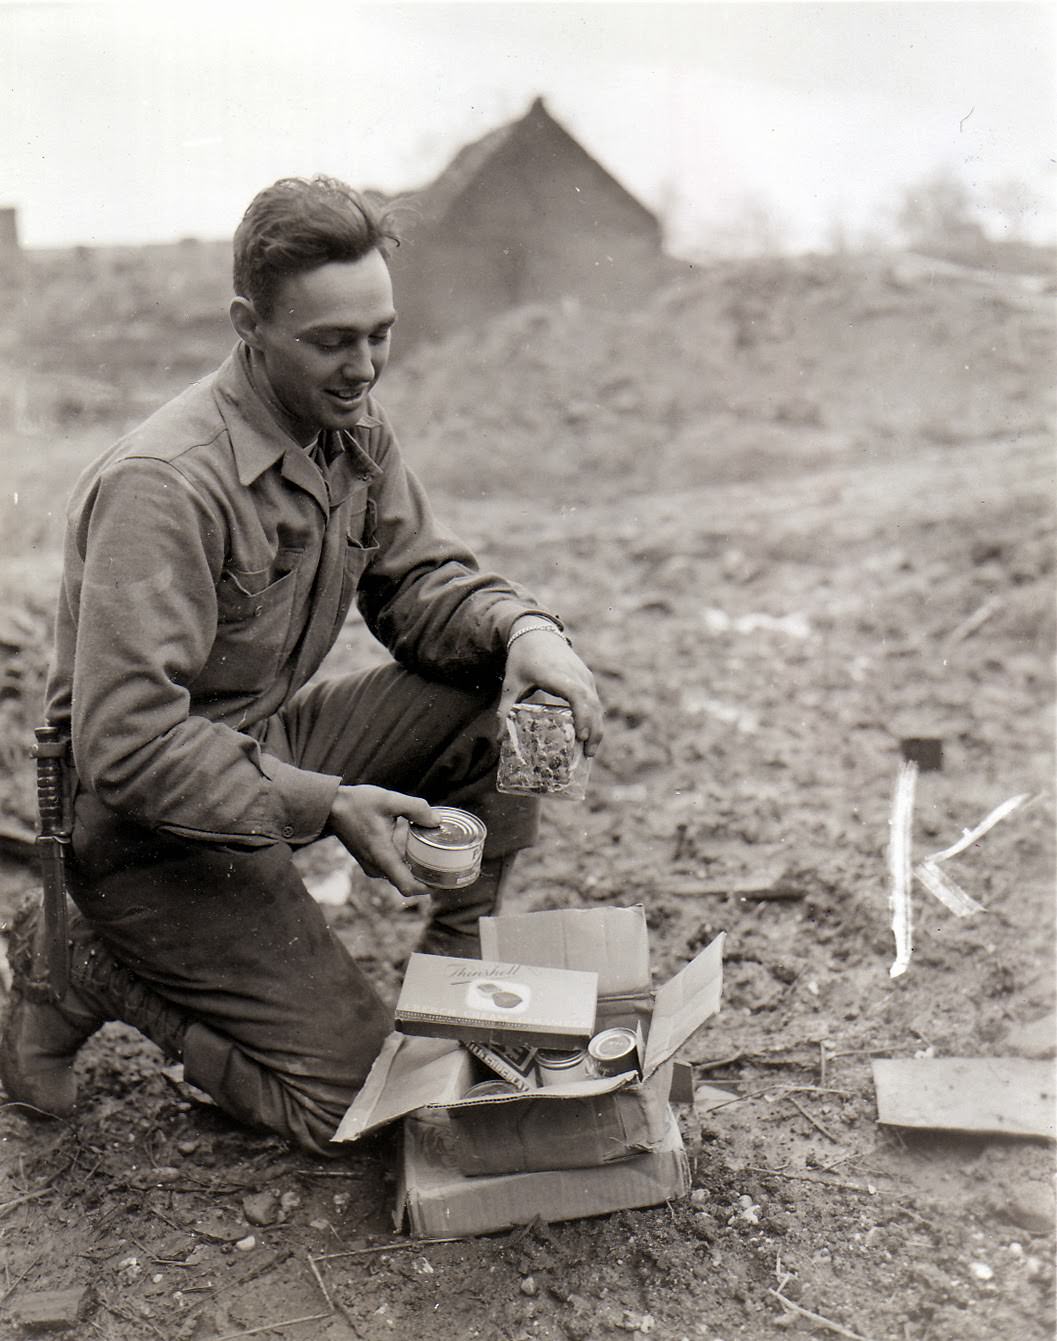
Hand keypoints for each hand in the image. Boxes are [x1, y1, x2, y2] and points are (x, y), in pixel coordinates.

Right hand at [327, 784, 440, 897]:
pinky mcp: (371, 863)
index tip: (443, 879)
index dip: (428, 887)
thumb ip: (415, 808)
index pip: (407, 886)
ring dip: (416, 869)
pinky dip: (406, 864)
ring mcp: (372, 867)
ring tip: (434, 854)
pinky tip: (416, 849)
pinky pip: (392, 870)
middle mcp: (376, 867)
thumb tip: (437, 821)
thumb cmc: (358, 803)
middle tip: (446, 863)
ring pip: (400, 876)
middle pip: (407, 883)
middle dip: (426, 877)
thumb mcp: (389, 800)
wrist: (332, 808)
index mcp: (382, 856)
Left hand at [497, 622, 604, 756]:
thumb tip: (500, 739)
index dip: (582, 715)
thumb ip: (505, 710)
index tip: (581, 736)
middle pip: (592, 704)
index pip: (577, 695)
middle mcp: (575, 674)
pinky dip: (594, 718)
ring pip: (597, 703)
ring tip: (589, 752)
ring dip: (596, 727)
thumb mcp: (511, 684)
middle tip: (587, 755)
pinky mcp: (587, 679)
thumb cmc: (522, 659)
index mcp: (557, 674)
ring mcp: (584, 676)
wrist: (536, 632)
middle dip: (593, 730)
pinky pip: (595, 700)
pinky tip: (589, 736)